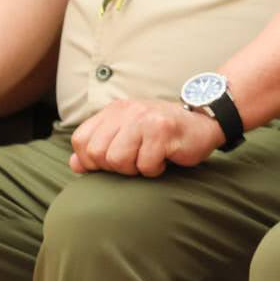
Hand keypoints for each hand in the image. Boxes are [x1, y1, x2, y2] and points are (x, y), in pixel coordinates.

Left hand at [67, 99, 223, 176]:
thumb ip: (99, 146)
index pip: (81, 140)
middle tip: (135, 161)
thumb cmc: (163, 134)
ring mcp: (145, 119)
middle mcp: (127, 110)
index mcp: (114, 110)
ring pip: (118, 160)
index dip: (91, 160)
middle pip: (97, 154)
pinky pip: (145, 165)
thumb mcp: (127, 135)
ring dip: (135, 168)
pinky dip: (154, 170)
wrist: (204, 122)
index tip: (112, 162)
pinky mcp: (163, 130)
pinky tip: (165, 158)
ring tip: (149, 159)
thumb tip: (75, 164)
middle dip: (114, 167)